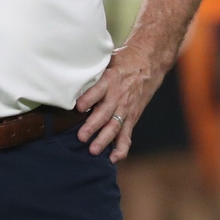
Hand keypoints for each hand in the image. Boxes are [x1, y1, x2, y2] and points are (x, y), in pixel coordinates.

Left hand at [75, 45, 164, 162]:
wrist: (148, 63)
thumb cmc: (123, 60)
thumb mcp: (107, 60)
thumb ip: (92, 72)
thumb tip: (70, 76)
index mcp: (111, 79)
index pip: (98, 90)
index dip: (89, 99)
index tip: (78, 107)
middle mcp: (118, 95)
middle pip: (105, 113)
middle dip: (93, 126)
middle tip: (81, 136)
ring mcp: (126, 108)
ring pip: (114, 126)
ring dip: (104, 140)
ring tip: (93, 150)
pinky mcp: (132, 117)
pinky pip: (127, 134)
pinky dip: (121, 148)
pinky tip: (114, 158)